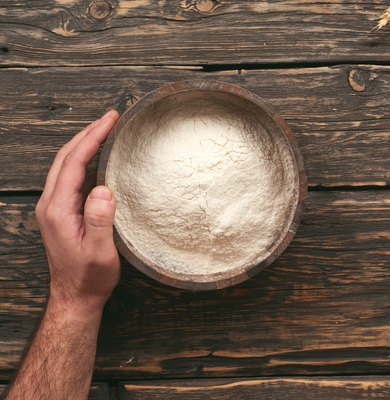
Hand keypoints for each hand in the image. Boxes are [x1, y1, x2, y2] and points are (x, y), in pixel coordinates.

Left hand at [35, 110, 119, 314]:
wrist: (74, 298)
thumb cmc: (89, 278)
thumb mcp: (99, 252)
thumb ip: (99, 220)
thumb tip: (104, 188)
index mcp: (57, 210)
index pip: (73, 163)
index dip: (91, 138)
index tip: (110, 120)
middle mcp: (50, 204)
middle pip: (65, 157)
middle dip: (87, 133)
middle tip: (111, 117)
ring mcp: (54, 208)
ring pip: (66, 165)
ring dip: (85, 144)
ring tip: (107, 130)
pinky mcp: (61, 212)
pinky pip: (71, 177)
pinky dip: (86, 160)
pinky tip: (101, 158)